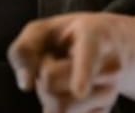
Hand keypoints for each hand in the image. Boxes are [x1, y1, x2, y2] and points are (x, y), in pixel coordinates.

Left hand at [8, 12, 129, 112]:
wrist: (110, 46)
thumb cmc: (68, 36)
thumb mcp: (43, 30)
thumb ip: (24, 49)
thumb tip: (26, 85)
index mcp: (94, 36)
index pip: (88, 56)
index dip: (83, 74)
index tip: (80, 92)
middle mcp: (109, 65)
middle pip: (50, 83)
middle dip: (40, 74)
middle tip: (55, 60)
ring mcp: (110, 92)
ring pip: (59, 108)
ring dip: (48, 95)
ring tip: (64, 75)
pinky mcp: (105, 112)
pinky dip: (59, 109)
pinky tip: (70, 92)